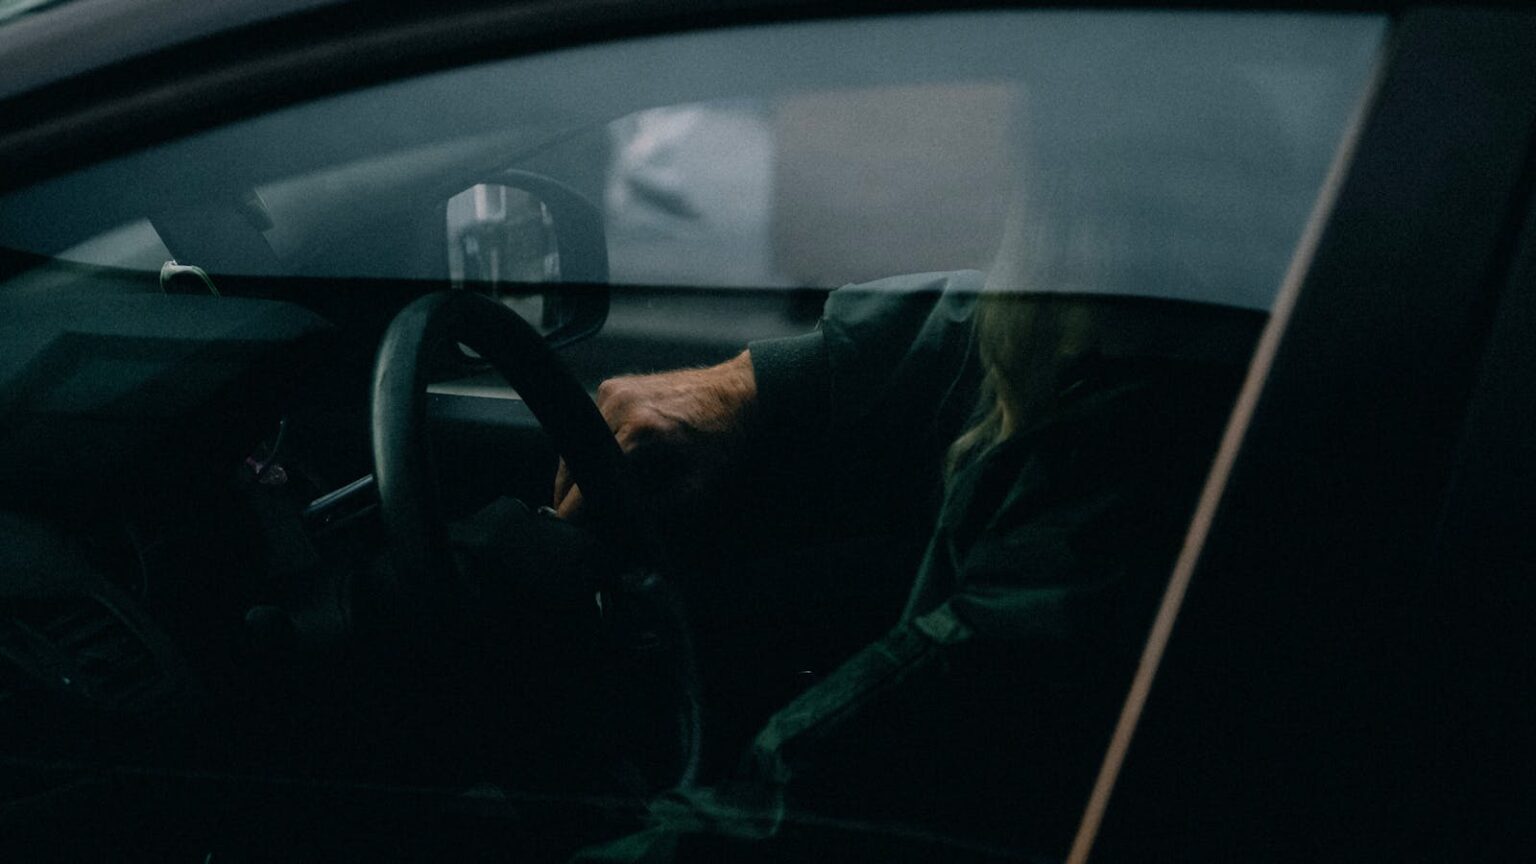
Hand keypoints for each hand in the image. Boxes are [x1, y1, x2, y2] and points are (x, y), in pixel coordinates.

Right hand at [554, 350, 756, 519]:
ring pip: (579, 438)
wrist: (739, 391)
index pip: (591, 475)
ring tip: (580, 492)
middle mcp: (620, 405)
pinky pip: (592, 420)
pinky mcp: (616, 384)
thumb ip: (658, 507)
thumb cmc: (725, 437)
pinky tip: (600, 460)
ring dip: (578, 465)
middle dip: (568, 487)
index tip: (565, 522)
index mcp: (640, 430)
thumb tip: (624, 524)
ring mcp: (615, 390)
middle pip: (576, 456)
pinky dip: (592, 441)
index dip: (574, 503)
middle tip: (567, 511)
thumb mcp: (698, 484)